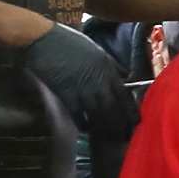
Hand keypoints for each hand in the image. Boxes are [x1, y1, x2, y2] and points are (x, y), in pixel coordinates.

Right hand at [18, 21, 137, 137]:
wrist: (43, 39)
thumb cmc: (68, 41)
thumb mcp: (95, 49)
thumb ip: (111, 64)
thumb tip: (125, 75)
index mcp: (107, 68)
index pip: (124, 94)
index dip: (130, 110)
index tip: (135, 122)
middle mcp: (98, 80)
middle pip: (113, 107)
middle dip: (120, 124)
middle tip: (124, 137)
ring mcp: (82, 87)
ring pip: (98, 113)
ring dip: (104, 127)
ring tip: (109, 138)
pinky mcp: (66, 93)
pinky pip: (77, 113)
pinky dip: (82, 122)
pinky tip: (85, 129)